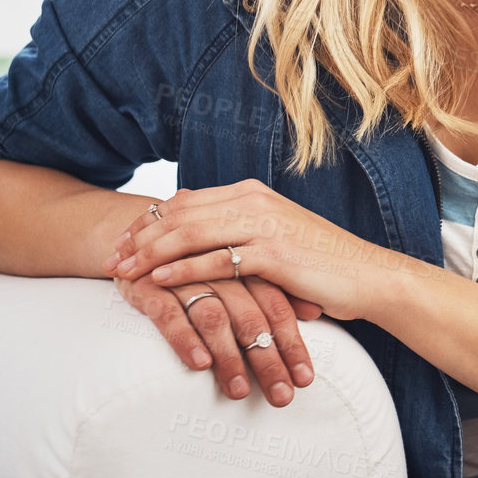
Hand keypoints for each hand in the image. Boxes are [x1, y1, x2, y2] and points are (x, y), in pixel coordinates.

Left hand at [104, 181, 407, 321]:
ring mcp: (264, 225)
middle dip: (139, 237)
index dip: (148, 220)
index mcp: (253, 193)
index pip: (186, 200)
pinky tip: (155, 283)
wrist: (367, 276)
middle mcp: (255, 201)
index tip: (121, 240)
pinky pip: (214, 261)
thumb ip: (240, 229)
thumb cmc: (321, 263)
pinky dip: (179, 271)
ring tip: (121, 272)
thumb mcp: (276, 237)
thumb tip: (198, 231)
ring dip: (149, 254)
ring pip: (190, 234)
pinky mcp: (272, 253)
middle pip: (180, 213)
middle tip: (109, 258)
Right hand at [112, 270, 321, 406]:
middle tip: (280, 397)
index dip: (292, 344)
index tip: (305, 379)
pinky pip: (169, 314)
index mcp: (247, 264)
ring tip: (240, 391)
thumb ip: (276, 290)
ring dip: (229, 357)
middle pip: (251, 317)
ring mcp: (184, 277)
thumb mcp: (239, 273)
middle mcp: (220, 270)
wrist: (141, 236)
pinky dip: (185, 338)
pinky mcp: (150, 285)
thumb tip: (316, 310)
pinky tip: (200, 364)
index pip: (278, 307)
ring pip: (214, 319)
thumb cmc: (200, 263)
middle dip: (268, 360)